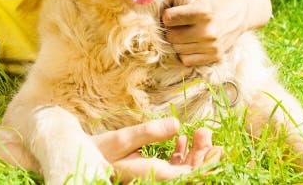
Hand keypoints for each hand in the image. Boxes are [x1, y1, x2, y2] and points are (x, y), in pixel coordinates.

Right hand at [94, 117, 222, 182]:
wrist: (83, 160)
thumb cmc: (100, 151)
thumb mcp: (123, 139)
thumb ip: (150, 132)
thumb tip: (176, 124)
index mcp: (151, 176)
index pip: (187, 176)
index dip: (206, 164)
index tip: (219, 149)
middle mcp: (155, 180)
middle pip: (189, 174)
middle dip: (203, 155)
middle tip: (208, 133)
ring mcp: (154, 178)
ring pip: (183, 170)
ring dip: (194, 153)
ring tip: (200, 132)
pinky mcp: (150, 174)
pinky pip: (172, 168)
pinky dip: (181, 155)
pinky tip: (183, 139)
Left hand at [162, 0, 271, 65]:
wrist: (245, 12)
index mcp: (202, 11)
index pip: (169, 19)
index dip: (167, 15)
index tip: (171, 12)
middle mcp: (207, 31)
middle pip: (171, 36)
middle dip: (171, 29)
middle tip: (176, 24)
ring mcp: (211, 45)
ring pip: (178, 49)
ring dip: (178, 42)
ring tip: (184, 32)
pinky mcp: (215, 56)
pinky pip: (188, 60)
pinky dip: (186, 54)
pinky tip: (191, 43)